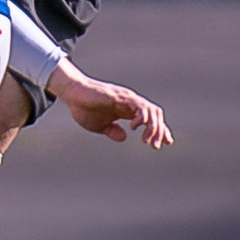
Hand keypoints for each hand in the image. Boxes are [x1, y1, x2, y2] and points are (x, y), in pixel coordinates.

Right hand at [48, 59, 172, 147]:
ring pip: (152, 111)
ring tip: (147, 140)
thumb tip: (123, 137)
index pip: (151, 120)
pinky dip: (142, 117)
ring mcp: (128, 99)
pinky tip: (135, 127)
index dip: (161, 131)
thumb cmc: (82, 108)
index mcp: (127, 111)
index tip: (167, 142)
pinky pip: (140, 105)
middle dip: (160, 131)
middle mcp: (131, 104)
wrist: (72, 94)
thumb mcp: (98, 126)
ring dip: (154, 127)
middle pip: (156, 115)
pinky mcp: (122, 96)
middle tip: (156, 146)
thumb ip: (112, 131)